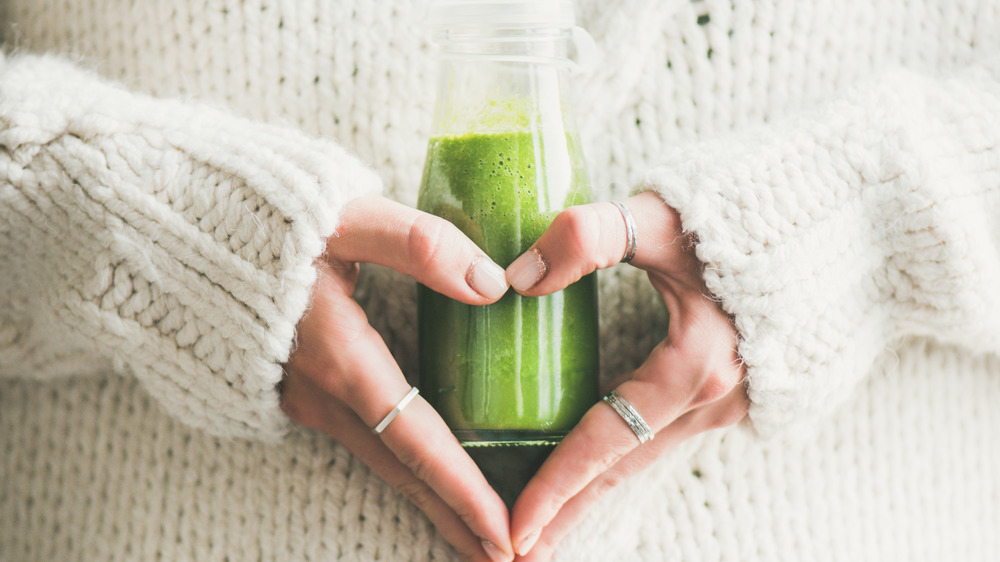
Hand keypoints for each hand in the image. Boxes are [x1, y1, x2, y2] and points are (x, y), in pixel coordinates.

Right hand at [281, 195, 515, 561]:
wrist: (170, 236)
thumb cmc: (258, 220)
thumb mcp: (343, 217)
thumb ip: (418, 245)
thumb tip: (492, 284)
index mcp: (341, 357)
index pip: (416, 440)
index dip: (462, 490)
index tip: (503, 533)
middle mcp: (321, 394)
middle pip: (401, 470)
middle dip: (454, 518)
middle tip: (503, 559)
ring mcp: (301, 397)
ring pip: (379, 460)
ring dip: (429, 499)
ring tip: (472, 532)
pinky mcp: (292, 390)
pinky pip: (358, 442)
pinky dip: (400, 470)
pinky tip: (422, 475)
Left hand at [504, 191, 749, 559]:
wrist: (850, 219)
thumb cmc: (755, 211)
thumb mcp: (665, 216)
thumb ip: (587, 236)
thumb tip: (517, 277)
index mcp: (696, 366)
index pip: (604, 441)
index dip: (555, 486)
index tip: (512, 529)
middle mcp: (717, 398)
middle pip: (623, 469)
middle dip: (570, 514)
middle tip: (517, 556)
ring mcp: (733, 399)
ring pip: (646, 457)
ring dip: (596, 491)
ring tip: (552, 523)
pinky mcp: (739, 390)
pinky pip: (667, 438)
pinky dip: (626, 462)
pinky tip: (602, 467)